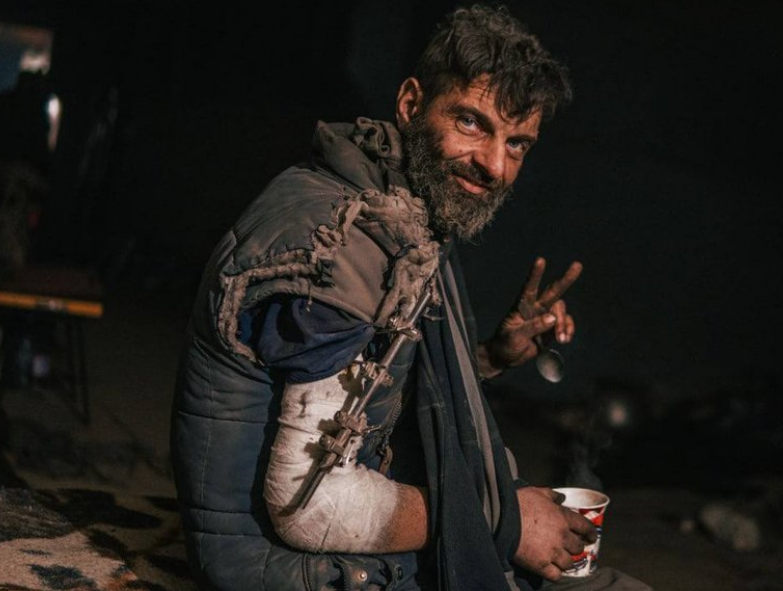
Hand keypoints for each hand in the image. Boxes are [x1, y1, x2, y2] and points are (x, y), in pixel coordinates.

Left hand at [477, 257, 581, 378]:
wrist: (506, 357)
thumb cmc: (504, 343)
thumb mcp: (515, 336)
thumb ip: (533, 327)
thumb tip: (552, 318)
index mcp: (521, 307)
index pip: (529, 288)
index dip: (535, 275)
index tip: (540, 260)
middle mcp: (535, 308)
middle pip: (552, 291)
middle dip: (565, 279)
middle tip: (578, 265)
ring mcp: (544, 317)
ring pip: (560, 311)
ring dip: (563, 324)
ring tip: (562, 339)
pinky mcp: (551, 328)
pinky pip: (565, 324)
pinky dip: (568, 330)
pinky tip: (565, 339)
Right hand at [513, 486, 597, 581]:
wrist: (501, 519)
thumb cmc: (518, 503)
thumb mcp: (537, 492)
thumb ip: (552, 495)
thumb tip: (562, 498)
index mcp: (563, 518)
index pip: (586, 528)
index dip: (590, 533)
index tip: (590, 537)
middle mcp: (562, 536)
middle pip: (578, 548)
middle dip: (575, 547)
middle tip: (570, 547)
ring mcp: (552, 552)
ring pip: (569, 563)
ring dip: (565, 561)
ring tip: (559, 559)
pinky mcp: (541, 565)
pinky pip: (556, 575)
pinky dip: (555, 573)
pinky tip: (551, 569)